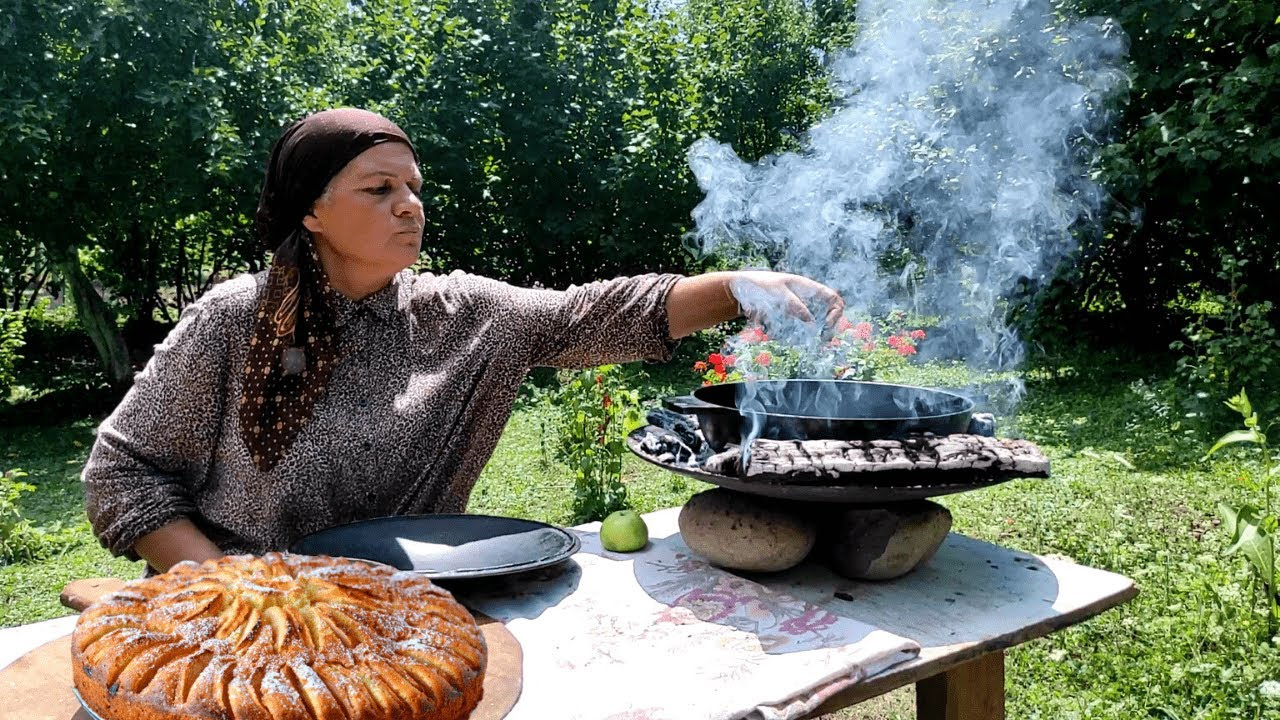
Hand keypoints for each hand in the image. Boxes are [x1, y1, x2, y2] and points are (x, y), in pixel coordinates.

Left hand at [728, 271, 845, 332]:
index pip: (833, 298)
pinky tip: (778, 335)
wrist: (740, 289)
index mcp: (807, 288)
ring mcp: (796, 310)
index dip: (836, 313)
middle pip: (827, 315)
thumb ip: (795, 305)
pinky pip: (795, 331)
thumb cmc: (759, 285)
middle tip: (820, 341)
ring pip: (811, 326)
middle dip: (826, 329)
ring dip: (807, 335)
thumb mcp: (778, 293)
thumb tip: (812, 322)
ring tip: (796, 340)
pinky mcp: (786, 319)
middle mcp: (805, 299)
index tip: (825, 326)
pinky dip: (791, 336)